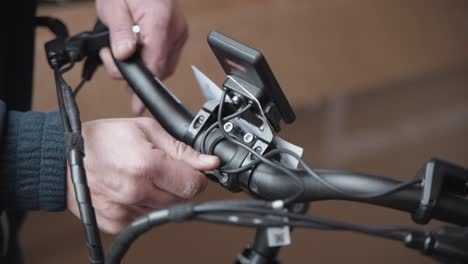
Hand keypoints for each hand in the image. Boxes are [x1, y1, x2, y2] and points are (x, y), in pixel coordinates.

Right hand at [66, 118, 218, 233]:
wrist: (64, 159)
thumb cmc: (101, 140)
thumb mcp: (147, 130)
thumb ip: (182, 149)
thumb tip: (210, 163)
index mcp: (146, 166)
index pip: (193, 184)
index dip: (197, 175)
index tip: (191, 169)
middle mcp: (136, 192)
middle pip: (182, 199)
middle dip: (179, 183)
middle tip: (162, 169)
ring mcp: (125, 211)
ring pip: (165, 209)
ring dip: (162, 194)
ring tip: (143, 176)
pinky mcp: (117, 223)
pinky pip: (146, 218)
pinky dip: (145, 205)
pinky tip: (133, 188)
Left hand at [96, 0, 187, 114]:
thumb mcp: (113, 5)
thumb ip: (119, 32)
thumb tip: (125, 56)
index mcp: (160, 21)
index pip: (155, 64)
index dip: (144, 88)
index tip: (137, 105)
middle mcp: (174, 30)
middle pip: (159, 69)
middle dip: (134, 73)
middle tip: (111, 59)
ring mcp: (177, 33)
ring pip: (162, 65)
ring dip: (141, 66)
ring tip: (118, 49)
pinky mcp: (176, 35)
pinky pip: (164, 56)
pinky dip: (148, 58)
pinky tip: (133, 48)